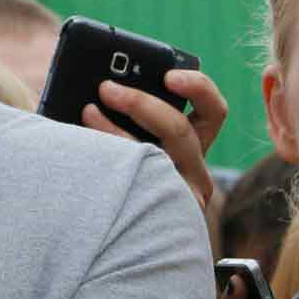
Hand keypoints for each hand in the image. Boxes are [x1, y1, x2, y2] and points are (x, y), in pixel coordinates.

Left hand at [79, 69, 227, 208]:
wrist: (102, 223)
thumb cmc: (113, 162)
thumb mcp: (130, 130)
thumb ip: (128, 106)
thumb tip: (104, 82)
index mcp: (192, 142)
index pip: (212, 110)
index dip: (197, 87)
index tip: (168, 75)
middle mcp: (194, 171)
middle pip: (180, 130)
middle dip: (140, 103)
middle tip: (106, 88)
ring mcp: (178, 198)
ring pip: (152, 157)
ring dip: (115, 132)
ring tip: (87, 113)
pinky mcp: (156, 217)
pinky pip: (134, 185)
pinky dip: (107, 164)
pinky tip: (86, 155)